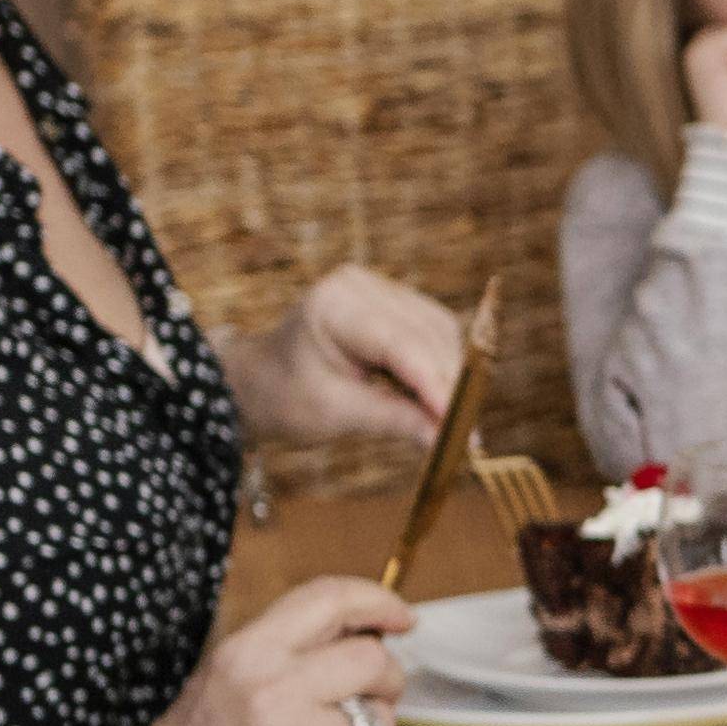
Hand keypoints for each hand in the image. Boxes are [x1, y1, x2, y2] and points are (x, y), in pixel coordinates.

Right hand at [83, 574, 416, 725]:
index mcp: (247, 651)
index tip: (404, 620)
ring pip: (381, 723)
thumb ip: (289, 649)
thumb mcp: (225, 675)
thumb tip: (373, 631)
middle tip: (371, 697)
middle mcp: (270, 689)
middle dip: (387, 679)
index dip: (379, 602)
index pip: (331, 600)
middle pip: (373, 660)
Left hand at [231, 261, 461, 453]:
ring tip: (447, 422)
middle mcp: (361, 286)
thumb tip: (443, 439)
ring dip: (450, 376)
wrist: (262, 380)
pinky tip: (433, 398)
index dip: (435, 384)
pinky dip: (440, 367)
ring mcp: (379, 289)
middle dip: (449, 385)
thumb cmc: (286, 397)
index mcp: (334, 306)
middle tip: (465, 437)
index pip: (400, 343)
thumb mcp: (334, 414)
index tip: (459, 426)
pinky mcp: (394, 302)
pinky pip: (434, 332)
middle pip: (428, 334)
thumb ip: (392, 419)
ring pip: (440, 331)